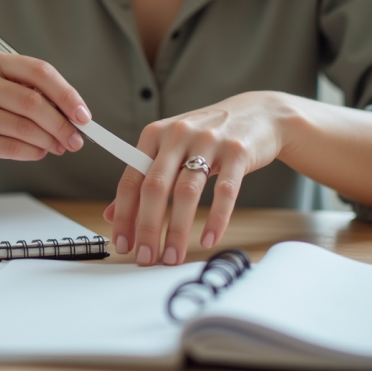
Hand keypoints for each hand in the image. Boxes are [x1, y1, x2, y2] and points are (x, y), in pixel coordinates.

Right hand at [0, 49, 91, 183]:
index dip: (66, 94)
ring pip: (23, 127)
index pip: (38, 71)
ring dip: (49, 141)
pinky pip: (10, 146)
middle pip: (32, 101)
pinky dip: (32, 152)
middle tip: (76, 139)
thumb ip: (38, 97)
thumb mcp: (9, 96)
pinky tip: (38, 153)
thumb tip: (76, 115)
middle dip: (61, 123)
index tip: (84, 115)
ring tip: (58, 147)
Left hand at [104, 91, 295, 265]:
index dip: (124, 215)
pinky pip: (225, 191)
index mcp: (155, 135)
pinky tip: (208, 239)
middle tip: (146, 258)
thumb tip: (112, 214)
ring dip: (178, 230)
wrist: (259, 113)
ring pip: (187, 192)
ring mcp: (208, 141)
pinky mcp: (238, 151)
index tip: (122, 243)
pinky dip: (216, 219)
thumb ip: (143, 177)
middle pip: (155, 187)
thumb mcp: (171, 148)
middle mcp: (177, 135)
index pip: (131, 180)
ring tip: (173, 256)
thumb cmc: (208, 135)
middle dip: (148, 228)